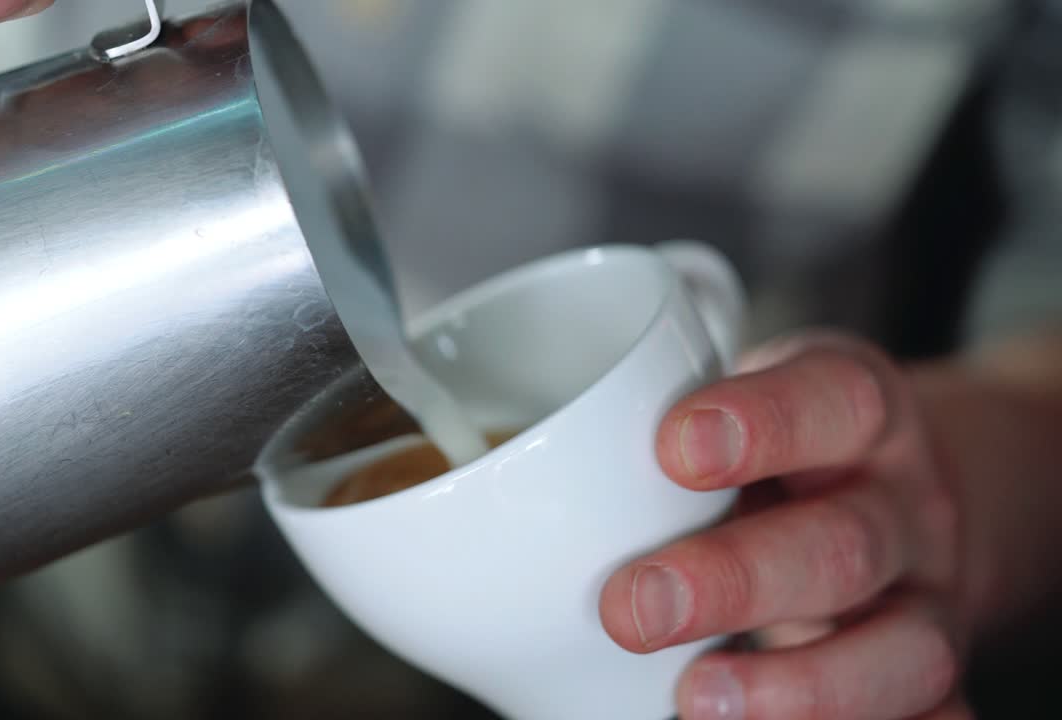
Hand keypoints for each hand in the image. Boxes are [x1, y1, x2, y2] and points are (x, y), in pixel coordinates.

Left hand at [601, 333, 972, 718]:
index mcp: (856, 413)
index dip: (763, 423)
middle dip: (735, 582)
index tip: (672, 448)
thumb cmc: (779, 451)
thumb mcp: (735, 404)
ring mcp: (926, 595)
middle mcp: (904, 504)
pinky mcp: (931, 670)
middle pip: (845, 544)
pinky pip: (938, 715)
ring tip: (699, 700)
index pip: (832, 398)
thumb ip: (654, 436)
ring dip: (800, 688)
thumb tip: (511, 506)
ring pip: (904, 651)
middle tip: (632, 608)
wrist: (895, 489)